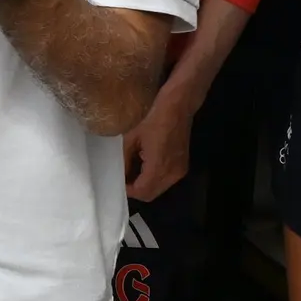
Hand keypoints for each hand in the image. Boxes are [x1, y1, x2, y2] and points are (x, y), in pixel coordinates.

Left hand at [126, 71, 199, 200]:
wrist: (177, 105)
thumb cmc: (152, 117)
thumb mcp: (131, 138)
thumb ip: (124, 160)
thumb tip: (119, 175)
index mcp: (159, 167)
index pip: (142, 191)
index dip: (128, 190)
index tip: (117, 181)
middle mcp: (172, 174)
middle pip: (151, 194)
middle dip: (136, 189)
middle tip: (122, 177)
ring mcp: (180, 171)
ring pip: (158, 189)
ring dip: (145, 185)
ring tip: (131, 171)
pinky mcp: (183, 165)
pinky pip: (165, 180)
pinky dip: (154, 179)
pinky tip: (144, 166)